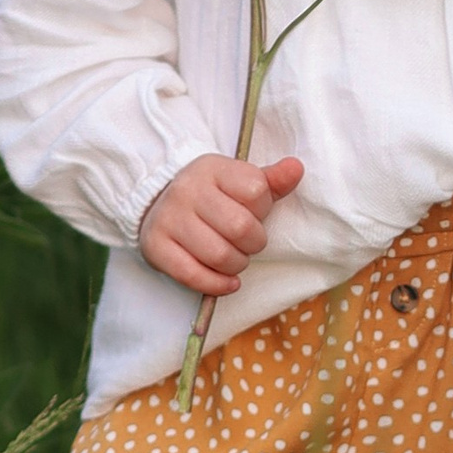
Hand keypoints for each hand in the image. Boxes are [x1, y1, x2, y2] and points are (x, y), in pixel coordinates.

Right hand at [139, 153, 303, 295]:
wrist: (157, 204)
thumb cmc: (210, 197)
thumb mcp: (238, 181)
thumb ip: (271, 180)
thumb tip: (296, 168)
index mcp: (212, 168)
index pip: (256, 191)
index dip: (263, 210)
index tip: (255, 214)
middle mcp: (187, 190)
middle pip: (241, 227)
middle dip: (254, 243)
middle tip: (248, 243)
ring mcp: (168, 219)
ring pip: (220, 256)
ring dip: (237, 266)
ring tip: (235, 259)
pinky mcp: (156, 247)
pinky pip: (194, 276)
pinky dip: (218, 285)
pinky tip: (227, 282)